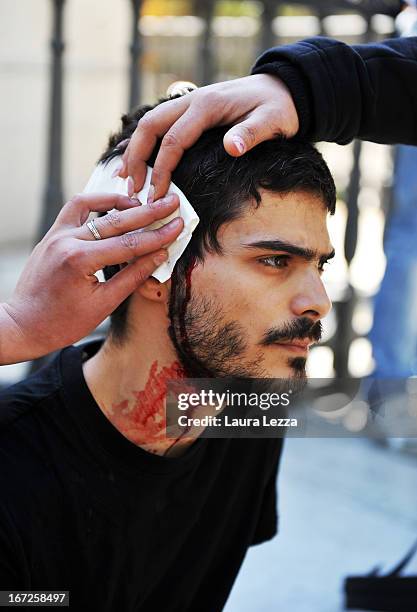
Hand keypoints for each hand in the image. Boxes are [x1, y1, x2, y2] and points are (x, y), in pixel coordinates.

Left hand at [0, 192, 182, 363]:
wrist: (24, 325)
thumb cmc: (61, 323)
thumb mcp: (103, 305)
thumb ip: (132, 277)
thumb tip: (158, 256)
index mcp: (80, 261)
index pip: (129, 244)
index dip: (158, 235)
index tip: (179, 225)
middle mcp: (67, 241)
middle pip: (117, 220)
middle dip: (149, 212)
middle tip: (172, 203)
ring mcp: (57, 234)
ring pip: (93, 205)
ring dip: (121, 202)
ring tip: (145, 202)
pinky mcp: (53, 234)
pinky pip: (76, 208)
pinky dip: (96, 203)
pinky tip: (115, 206)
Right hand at [118, 74, 298, 199]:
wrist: (283, 88)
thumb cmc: (278, 108)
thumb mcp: (273, 120)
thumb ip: (252, 133)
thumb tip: (232, 148)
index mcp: (207, 106)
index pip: (173, 140)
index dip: (161, 170)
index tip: (156, 196)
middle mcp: (191, 101)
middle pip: (150, 127)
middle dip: (136, 159)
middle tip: (132, 190)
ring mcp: (188, 104)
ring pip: (150, 124)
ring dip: (135, 150)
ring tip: (126, 179)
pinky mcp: (190, 111)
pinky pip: (160, 126)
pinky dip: (145, 144)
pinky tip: (137, 162)